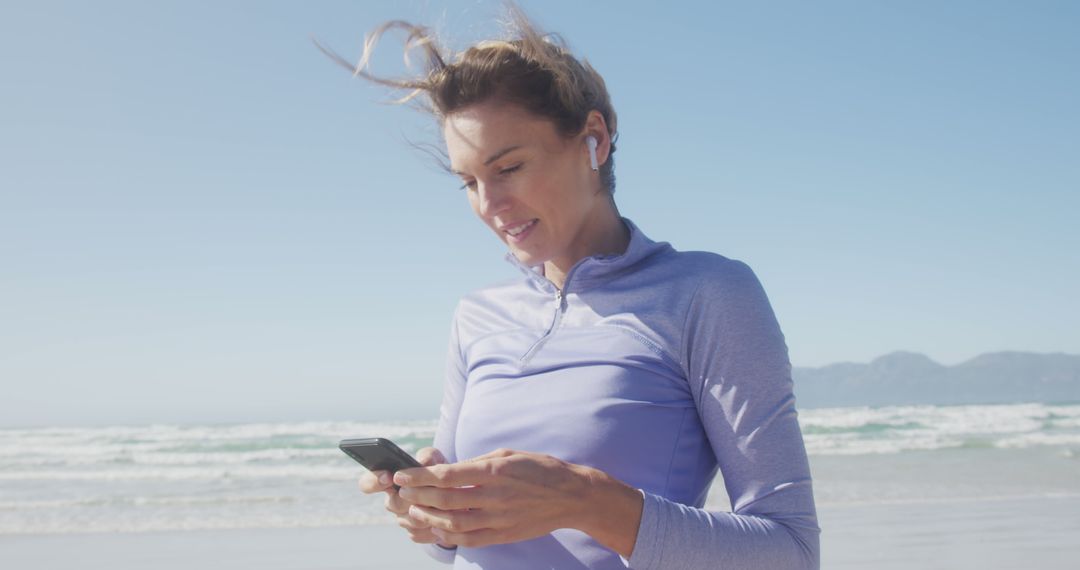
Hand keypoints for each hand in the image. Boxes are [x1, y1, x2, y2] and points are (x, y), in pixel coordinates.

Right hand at [358, 446, 456, 547]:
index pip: (368, 483)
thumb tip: (423, 461)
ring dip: (426, 512)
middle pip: (392, 504)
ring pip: (408, 520)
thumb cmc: (438, 471)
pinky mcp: (415, 533)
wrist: (454, 494)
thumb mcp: (435, 459)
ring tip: (442, 503)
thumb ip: (428, 455)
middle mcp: (392, 501)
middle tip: (427, 491)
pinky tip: (444, 517)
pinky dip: (433, 526)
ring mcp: (402, 519)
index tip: (388, 477)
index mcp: (390, 480)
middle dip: (410, 497)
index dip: (374, 481)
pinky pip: (419, 533)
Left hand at [392, 448, 596, 548]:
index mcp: (496, 471)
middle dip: (418, 495)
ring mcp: (500, 518)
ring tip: (414, 509)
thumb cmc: (539, 469)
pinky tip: (435, 528)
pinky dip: (448, 536)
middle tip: (401, 490)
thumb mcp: (508, 455)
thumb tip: (448, 470)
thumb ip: (478, 463)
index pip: (448, 475)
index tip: (402, 474)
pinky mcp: (504, 534)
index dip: (420, 476)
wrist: (571, 496)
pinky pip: (470, 539)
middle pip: (446, 499)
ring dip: (428, 517)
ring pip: (454, 522)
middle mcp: (496, 496)